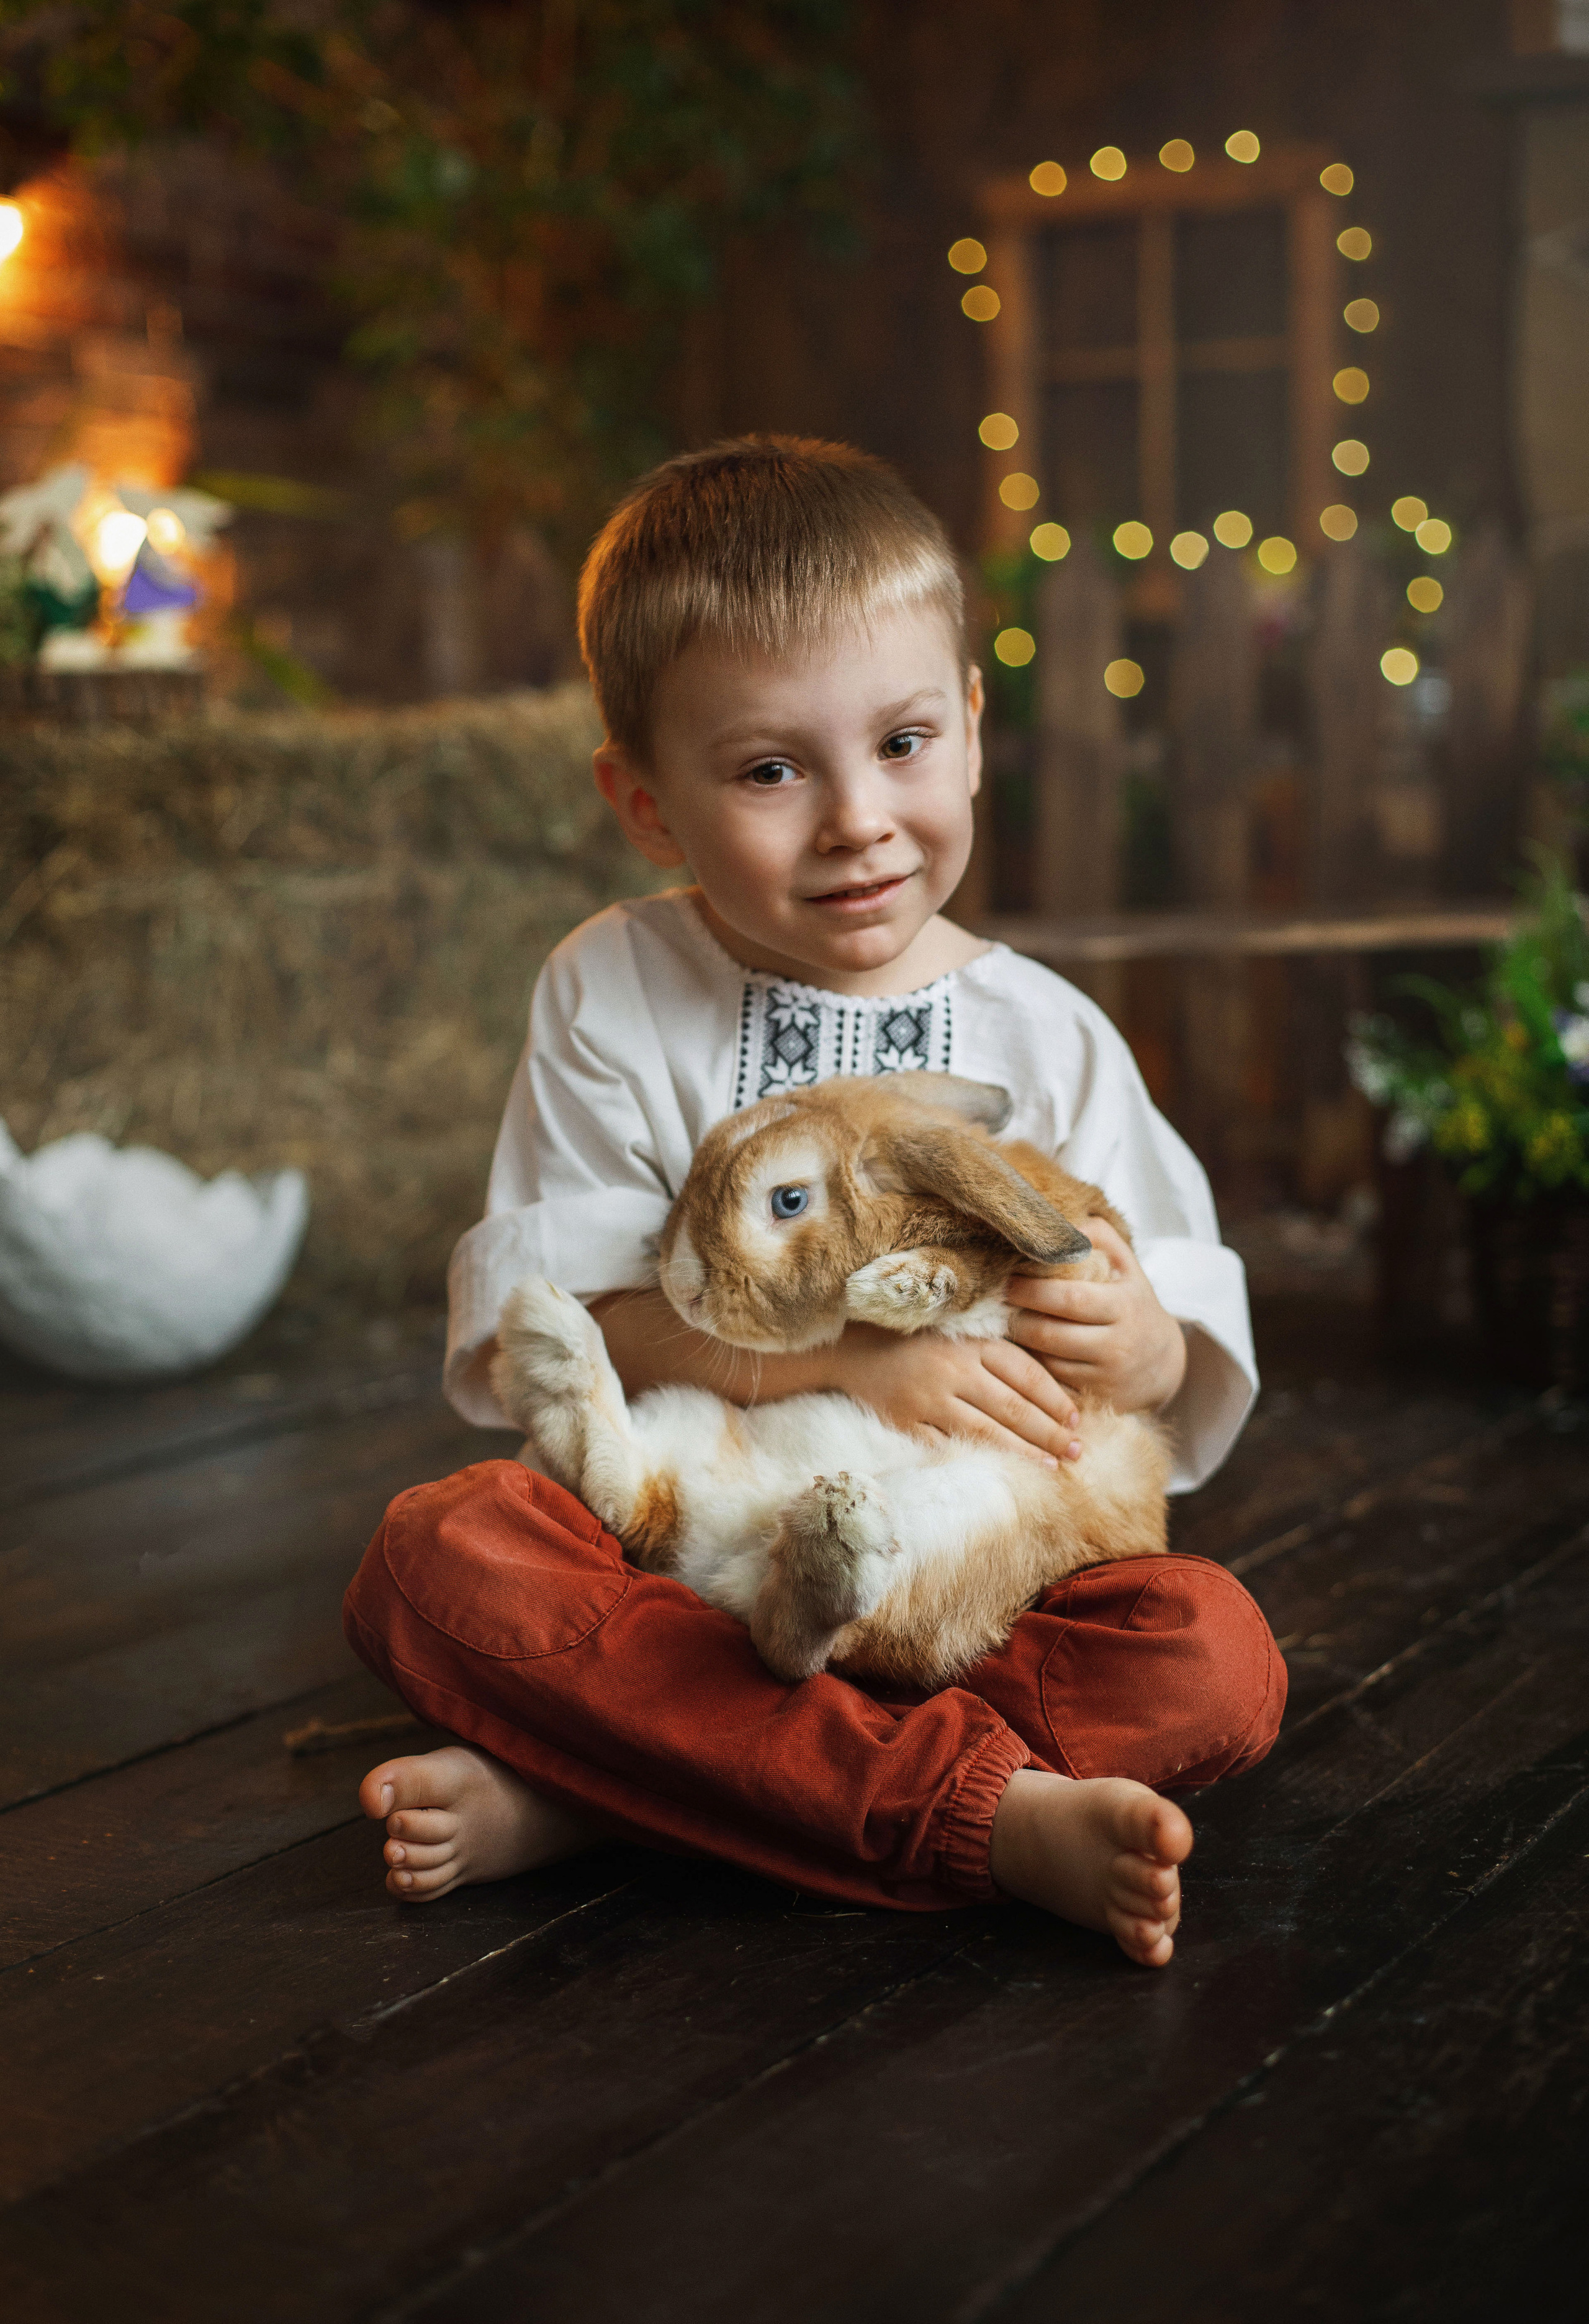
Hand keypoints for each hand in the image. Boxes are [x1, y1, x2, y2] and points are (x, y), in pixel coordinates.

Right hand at [832, 1323, 1081, 1465]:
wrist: (854, 1346)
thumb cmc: (918, 1339)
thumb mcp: (961, 1334)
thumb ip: (998, 1354)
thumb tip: (1051, 1388)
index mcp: (971, 1343)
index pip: (1027, 1373)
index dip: (1056, 1399)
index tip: (1076, 1420)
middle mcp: (953, 1370)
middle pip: (1014, 1408)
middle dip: (1050, 1434)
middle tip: (1076, 1452)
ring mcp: (928, 1399)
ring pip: (986, 1433)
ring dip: (1023, 1453)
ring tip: (1051, 1468)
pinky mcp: (906, 1422)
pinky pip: (948, 1447)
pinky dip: (977, 1459)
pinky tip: (1000, 1471)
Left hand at [1004, 1217, 1186, 1413]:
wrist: (1163, 1363)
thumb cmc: (1133, 1303)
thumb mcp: (1127, 1266)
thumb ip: (1098, 1236)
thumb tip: (1061, 1216)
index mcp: (1123, 1306)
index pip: (1068, 1299)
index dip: (1032, 1290)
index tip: (1006, 1280)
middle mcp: (1117, 1346)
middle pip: (1050, 1335)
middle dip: (1016, 1320)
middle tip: (994, 1305)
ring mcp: (1106, 1378)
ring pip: (1046, 1365)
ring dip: (1018, 1348)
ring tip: (999, 1329)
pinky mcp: (1096, 1402)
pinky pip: (1052, 1389)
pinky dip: (1031, 1374)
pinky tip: (1015, 1359)